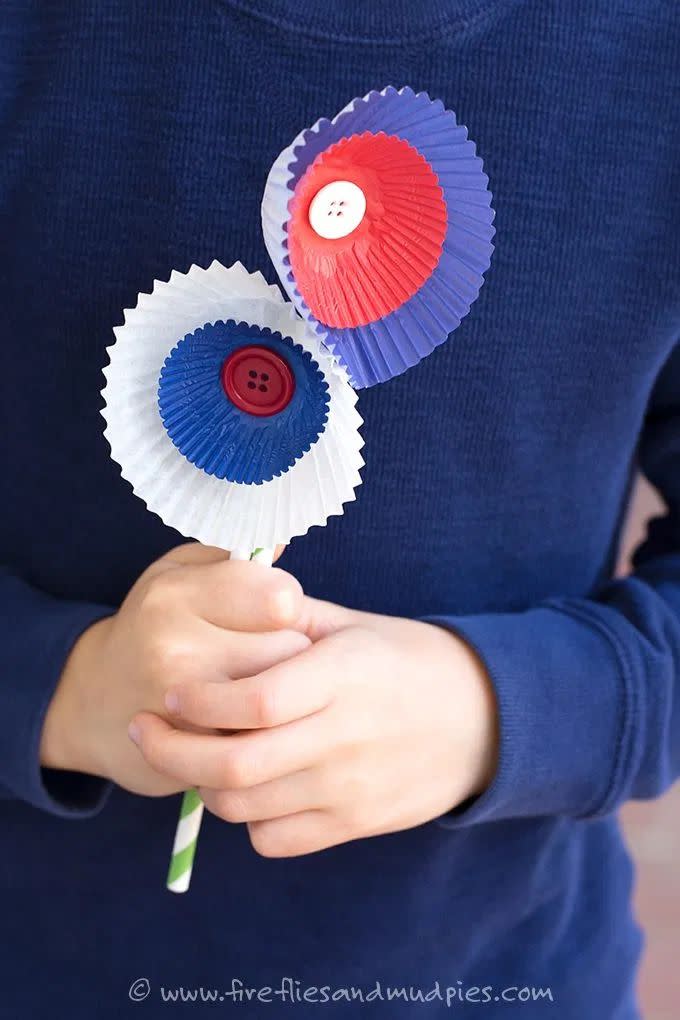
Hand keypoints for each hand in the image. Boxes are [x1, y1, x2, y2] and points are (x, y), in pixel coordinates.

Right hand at [40, 544, 308, 795]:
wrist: (93, 703)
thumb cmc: (153, 626)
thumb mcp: (178, 573)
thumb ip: (231, 557)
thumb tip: (282, 548)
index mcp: (175, 592)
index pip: (281, 597)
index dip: (287, 605)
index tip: (272, 612)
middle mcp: (174, 646)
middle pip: (291, 648)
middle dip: (294, 651)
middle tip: (271, 653)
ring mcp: (182, 706)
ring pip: (284, 695)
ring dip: (286, 693)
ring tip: (261, 684)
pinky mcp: (192, 753)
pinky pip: (264, 736)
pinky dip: (263, 730)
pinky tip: (242, 719)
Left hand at [128, 597, 498, 854]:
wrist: (485, 719)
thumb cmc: (412, 660)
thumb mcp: (358, 625)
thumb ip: (293, 617)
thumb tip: (230, 598)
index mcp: (342, 676)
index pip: (253, 702)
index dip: (198, 703)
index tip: (169, 692)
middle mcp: (343, 736)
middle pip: (234, 766)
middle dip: (171, 752)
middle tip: (145, 729)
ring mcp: (349, 788)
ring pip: (245, 807)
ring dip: (202, 784)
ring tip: (195, 754)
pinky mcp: (356, 823)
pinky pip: (276, 839)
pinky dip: (247, 818)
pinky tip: (252, 787)